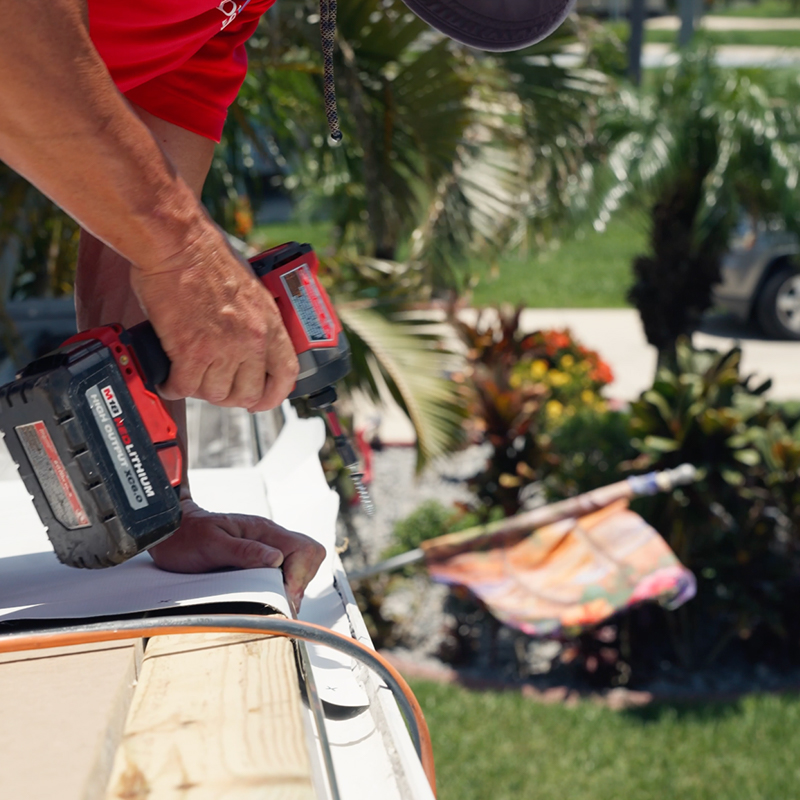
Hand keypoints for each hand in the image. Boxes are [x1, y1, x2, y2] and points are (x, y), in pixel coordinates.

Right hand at [130, 227, 297, 411]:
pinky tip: (169, 378)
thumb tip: (252, 344)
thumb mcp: (251, 288)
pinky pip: (184, 387)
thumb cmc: (207, 257)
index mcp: (269, 324)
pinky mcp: (190, 350)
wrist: (178, 243)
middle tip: (215, 385)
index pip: (286, 374)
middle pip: (248, 394)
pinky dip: (173, 386)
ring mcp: (221, 347)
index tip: (262, 400)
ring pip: (215, 395)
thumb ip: (256, 320)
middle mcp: (250, 340)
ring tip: (190, 376)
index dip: (274, 395)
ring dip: (200, 389)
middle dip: (231, 396)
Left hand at [149, 500, 326, 610]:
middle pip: (310, 555)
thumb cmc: (187, 536)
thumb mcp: (211, 545)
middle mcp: (270, 536)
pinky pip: (286, 568)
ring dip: (294, 584)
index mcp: (263, 530)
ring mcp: (267, 545)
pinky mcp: (261, 556)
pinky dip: (284, 584)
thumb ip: (245, 551)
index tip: (284, 596)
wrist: (171, 531)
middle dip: (302, 580)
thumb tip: (275, 559)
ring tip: (274, 599)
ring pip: (302, 563)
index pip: (304, 550)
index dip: (299, 577)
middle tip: (283, 600)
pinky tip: (268, 593)